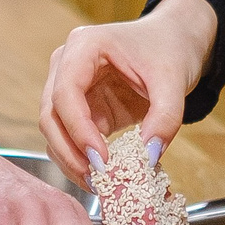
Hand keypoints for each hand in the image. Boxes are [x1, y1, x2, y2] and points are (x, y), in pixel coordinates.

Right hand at [38, 0, 217, 184]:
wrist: (173, 40)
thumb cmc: (169, 49)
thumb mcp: (174, 81)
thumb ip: (165, 118)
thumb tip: (148, 158)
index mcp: (84, 46)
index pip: (66, 92)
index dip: (79, 129)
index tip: (101, 160)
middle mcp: (66, 64)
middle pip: (50, 113)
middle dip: (70, 151)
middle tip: (97, 179)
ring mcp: (69, 86)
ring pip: (53, 130)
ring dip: (71, 159)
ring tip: (100, 184)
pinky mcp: (80, 107)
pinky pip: (69, 137)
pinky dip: (80, 159)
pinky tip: (101, 176)